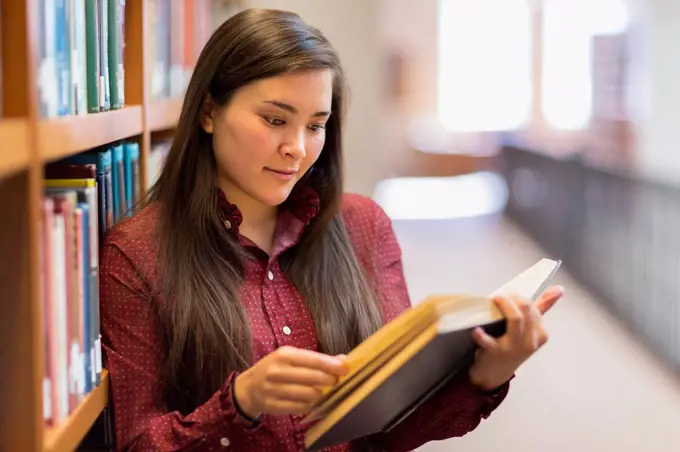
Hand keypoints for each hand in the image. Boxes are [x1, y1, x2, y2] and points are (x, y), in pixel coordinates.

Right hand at [233, 346, 347, 418]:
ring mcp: (274, 390)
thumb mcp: (291, 357)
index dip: (331, 365)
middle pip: (312, 378)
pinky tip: (312, 401)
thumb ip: (316, 358)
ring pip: (308, 395)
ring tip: (322, 391)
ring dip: (320, 394)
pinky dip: (310, 405)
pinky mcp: (273, 406)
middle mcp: (277, 371)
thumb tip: (343, 360)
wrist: (249, 387)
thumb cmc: (276, 368)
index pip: (313, 360)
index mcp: (284, 355)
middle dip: (329, 380)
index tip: (345, 368)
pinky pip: (300, 408)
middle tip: (336, 381)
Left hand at [468, 285, 563, 390]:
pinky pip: (489, 341)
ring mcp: (514, 347)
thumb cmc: (511, 348)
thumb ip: (543, 308)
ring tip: (494, 300)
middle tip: (500, 298)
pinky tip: (477, 330)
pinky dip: (482, 335)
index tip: (509, 297)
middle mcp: (530, 341)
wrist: (495, 374)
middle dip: (512, 298)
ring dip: (503, 305)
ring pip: (515, 318)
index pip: (534, 306)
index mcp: (540, 334)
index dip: (518, 297)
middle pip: (526, 308)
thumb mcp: (529, 330)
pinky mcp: (496, 352)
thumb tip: (559, 289)